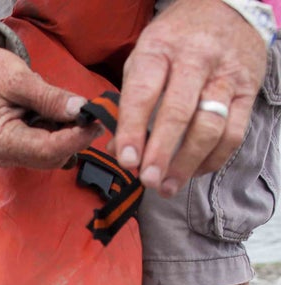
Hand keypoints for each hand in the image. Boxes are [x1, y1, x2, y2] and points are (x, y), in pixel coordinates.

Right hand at [0, 47, 101, 168]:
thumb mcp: (18, 80)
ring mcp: (11, 155)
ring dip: (66, 135)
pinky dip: (57, 132)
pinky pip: (44, 148)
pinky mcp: (17, 149)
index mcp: (3, 142)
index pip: (49, 150)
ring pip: (51, 154)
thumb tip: (80, 110)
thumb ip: (50, 98)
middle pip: (52, 157)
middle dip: (75, 137)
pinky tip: (55, 114)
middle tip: (91, 112)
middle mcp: (6, 156)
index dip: (76, 138)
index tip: (96, 120)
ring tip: (69, 109)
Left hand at [114, 0, 267, 196]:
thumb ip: (129, 104)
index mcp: (160, 50)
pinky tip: (193, 172)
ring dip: (186, 163)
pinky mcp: (247, 90)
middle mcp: (195, 59)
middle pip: (179, 113)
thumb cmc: (174, 43)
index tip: (126, 160)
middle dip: (161, 153)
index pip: (143, 94)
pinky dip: (212, 159)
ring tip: (167, 186)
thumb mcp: (143, 60)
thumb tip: (117, 150)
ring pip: (209, 127)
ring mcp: (225, 75)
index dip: (133, 131)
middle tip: (147, 180)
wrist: (226, 9)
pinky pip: (234, 133)